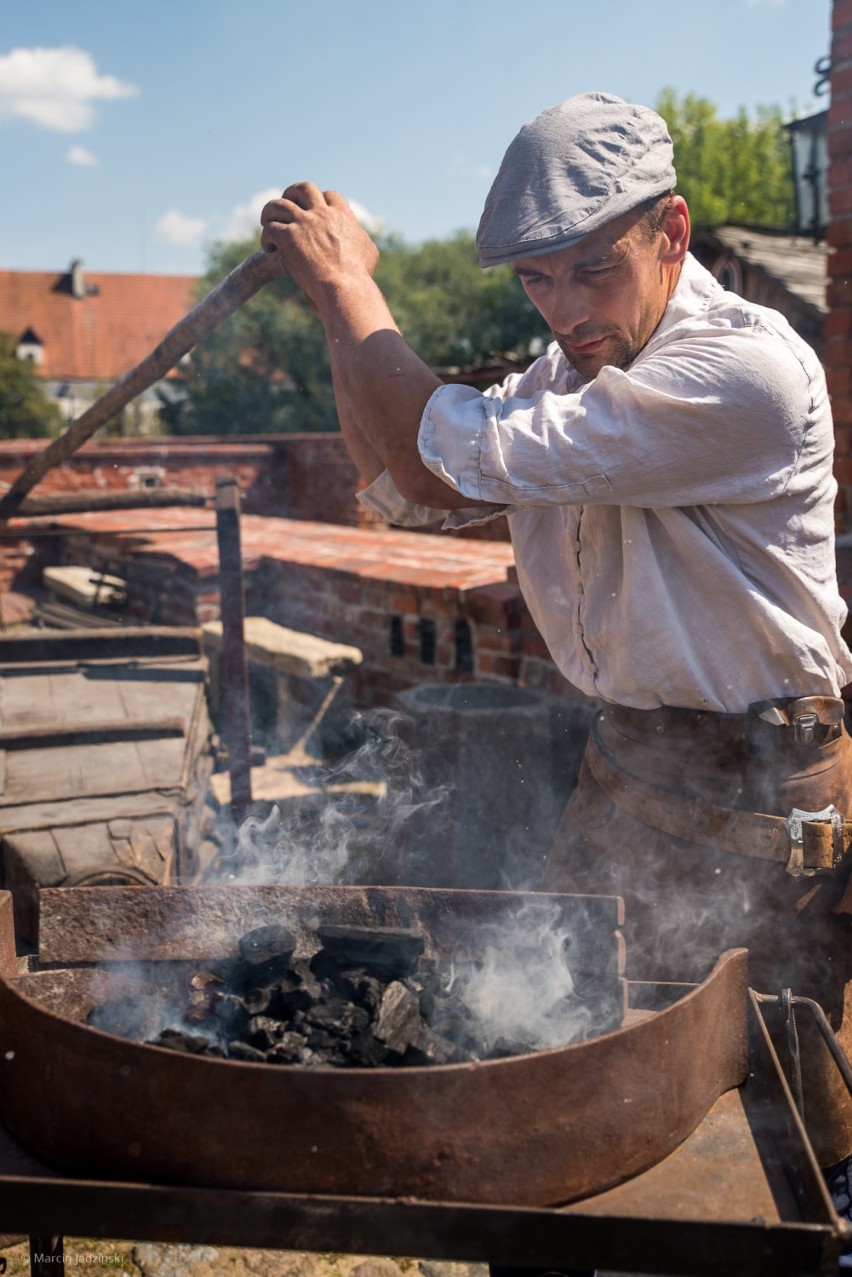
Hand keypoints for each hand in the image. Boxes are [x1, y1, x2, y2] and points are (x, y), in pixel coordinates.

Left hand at [260, 183, 379, 306]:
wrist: (344, 288)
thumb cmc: (358, 277)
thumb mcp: (369, 253)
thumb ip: (362, 240)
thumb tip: (362, 240)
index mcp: (341, 215)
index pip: (328, 195)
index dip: (319, 201)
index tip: (312, 212)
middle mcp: (322, 213)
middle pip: (303, 189)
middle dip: (291, 195)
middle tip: (285, 208)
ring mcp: (304, 223)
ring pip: (278, 205)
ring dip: (270, 213)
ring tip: (267, 223)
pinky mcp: (288, 236)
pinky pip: (270, 228)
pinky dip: (266, 237)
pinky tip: (269, 249)